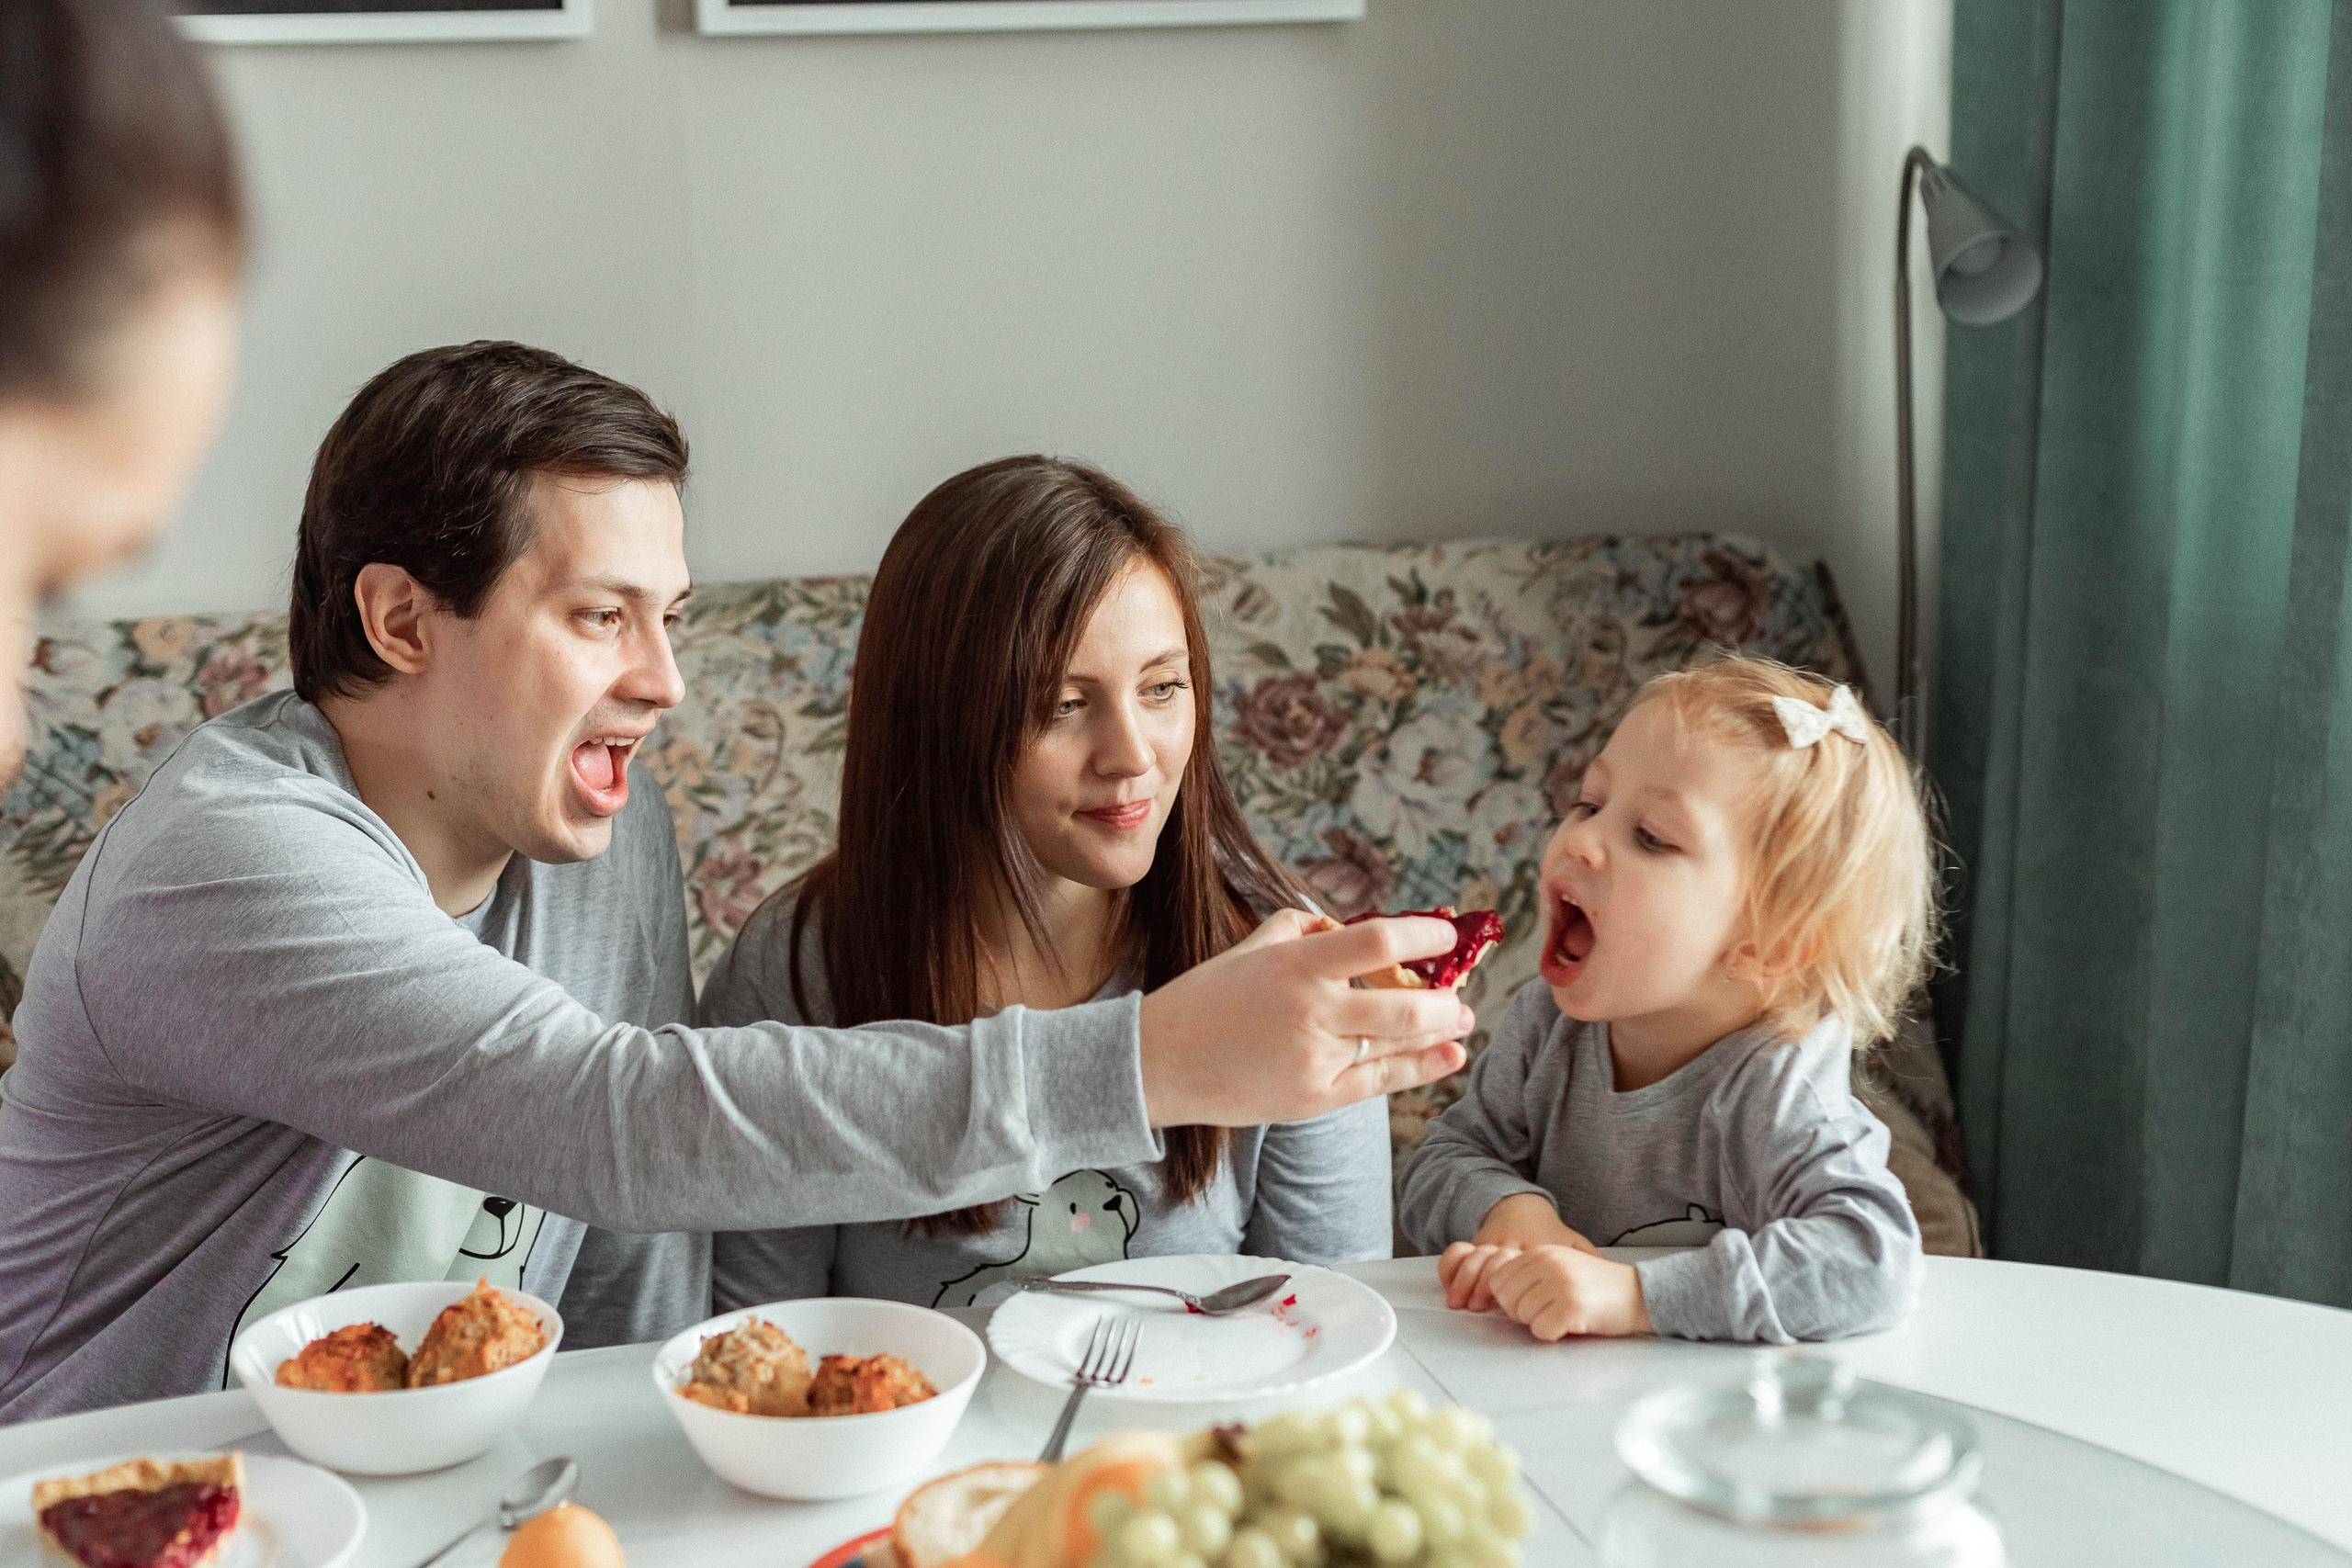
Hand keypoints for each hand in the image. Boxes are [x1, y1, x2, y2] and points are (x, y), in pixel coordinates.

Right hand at [1138, 910, 1473, 1127]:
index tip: (1446, 932)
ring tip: (1463, 1020)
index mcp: (1295, 965)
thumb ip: (1297, 929)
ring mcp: (1314, 1060)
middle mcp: (1311, 1012)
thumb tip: (1340, 925)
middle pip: (1404, 1005)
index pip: (1377, 941)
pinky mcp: (1313, 1099)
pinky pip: (1378, 1081)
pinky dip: (1421, 1068)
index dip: (1423, 935)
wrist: (1157, 1064)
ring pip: (1396, 1044)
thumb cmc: (1203, 1000)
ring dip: (1441, 1031)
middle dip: (1444, 997)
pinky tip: (1450, 1057)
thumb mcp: (1247, 949)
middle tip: (1461, 989)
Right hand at [1437, 1195, 1597, 1311]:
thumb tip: (1610, 1280)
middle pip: (1493, 1264)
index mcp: (1536, 1247)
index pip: (1523, 1268)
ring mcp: (1489, 1242)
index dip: (1513, 1288)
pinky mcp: (1473, 1243)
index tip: (1508, 1307)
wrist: (1521, 1203)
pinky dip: (1450, 1268)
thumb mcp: (1574, 1242)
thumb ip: (1589, 1259)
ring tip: (1460, 1304)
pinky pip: (1457, 1253)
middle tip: (1478, 1309)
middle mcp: (1510, 1244)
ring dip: (1464, 1282)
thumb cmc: (1548, 1230)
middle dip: (1482, 1287)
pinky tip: (1448, 1287)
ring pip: (1473, 1259)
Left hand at [1488, 1245, 1651, 1340]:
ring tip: (1565, 1315)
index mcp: (1541, 1251)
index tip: (1534, 1301)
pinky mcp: (1571, 1307)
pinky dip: (1554, 1334)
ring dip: (1541, 1323)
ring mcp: (1560, 1284)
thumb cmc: (1597, 1286)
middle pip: (1506, 1300)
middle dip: (1523, 1313)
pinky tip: (1573, 1324)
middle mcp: (1548, 1263)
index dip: (1511, 1298)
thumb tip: (1495, 1293)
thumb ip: (1531, 1272)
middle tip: (1550, 1311)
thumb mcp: (1561, 1265)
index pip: (1498, 1280)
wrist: (1639, 1294)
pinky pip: (1541, 1331)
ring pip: (1522, 1317)